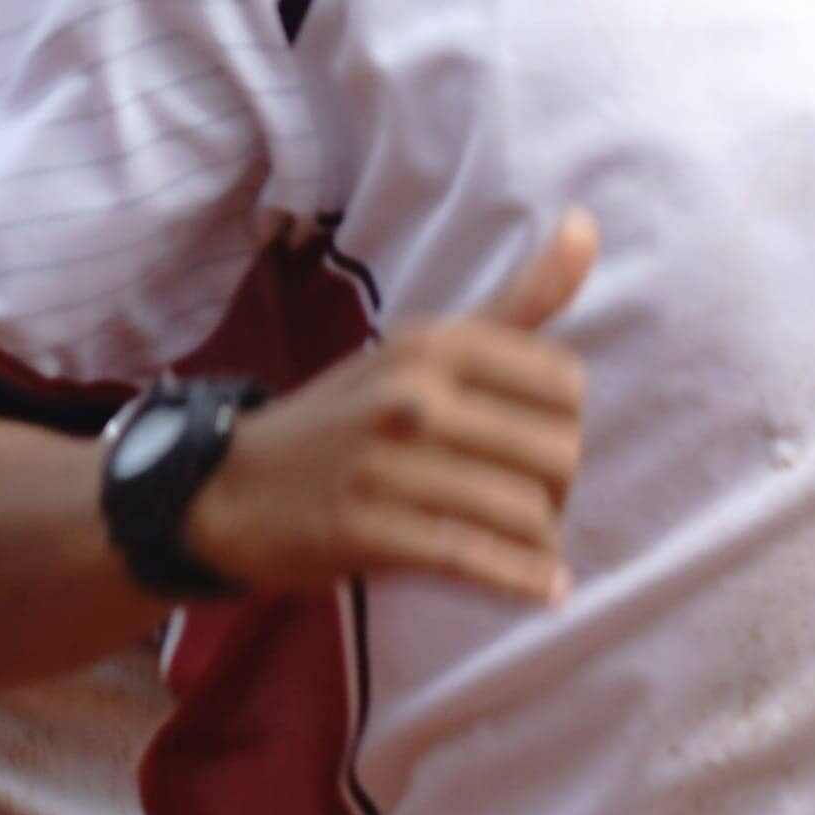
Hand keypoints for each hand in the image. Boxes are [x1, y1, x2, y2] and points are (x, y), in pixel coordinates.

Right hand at [193, 211, 595, 604]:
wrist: (228, 488)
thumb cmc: (350, 417)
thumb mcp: (424, 348)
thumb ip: (516, 301)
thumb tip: (586, 223)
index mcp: (434, 343)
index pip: (566, 385)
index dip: (568, 425)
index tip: (539, 447)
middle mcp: (411, 395)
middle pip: (556, 452)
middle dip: (561, 490)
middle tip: (536, 507)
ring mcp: (385, 464)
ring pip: (523, 510)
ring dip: (542, 542)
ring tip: (532, 549)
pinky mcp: (366, 532)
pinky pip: (475, 559)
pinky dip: (522, 582)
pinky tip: (545, 590)